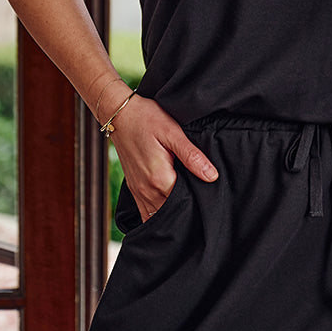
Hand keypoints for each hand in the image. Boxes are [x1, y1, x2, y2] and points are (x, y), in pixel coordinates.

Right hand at [109, 95, 217, 220]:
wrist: (119, 114)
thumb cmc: (146, 118)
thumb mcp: (173, 133)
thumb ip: (192, 156)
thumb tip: (212, 176)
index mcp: (159, 179)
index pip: (184, 204)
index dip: (198, 199)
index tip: (208, 193)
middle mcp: (146, 191)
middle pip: (171, 212)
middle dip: (186, 208)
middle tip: (200, 198)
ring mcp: (138, 191)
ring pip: (157, 216)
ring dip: (172, 213)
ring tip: (187, 202)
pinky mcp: (134, 188)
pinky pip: (145, 212)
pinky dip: (157, 213)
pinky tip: (169, 205)